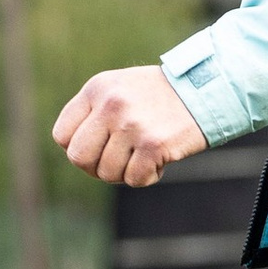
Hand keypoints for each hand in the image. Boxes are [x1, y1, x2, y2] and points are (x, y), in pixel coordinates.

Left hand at [51, 67, 206, 188]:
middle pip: (78, 158)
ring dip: (125, 173)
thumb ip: (93, 114)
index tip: (99, 147)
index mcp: (97, 89)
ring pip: (107, 172)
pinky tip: (159, 161)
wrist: (205, 90)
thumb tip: (75, 154)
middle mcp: (111, 105)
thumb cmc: (159, 96)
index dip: (79, 148)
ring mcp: (132, 125)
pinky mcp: (154, 144)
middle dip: (95, 168)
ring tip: (142, 156)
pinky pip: (134, 179)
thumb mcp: (119, 90)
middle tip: (117, 162)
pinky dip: (147, 177)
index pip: (62, 135)